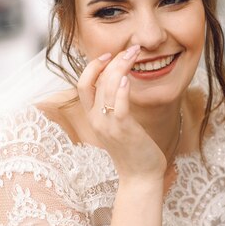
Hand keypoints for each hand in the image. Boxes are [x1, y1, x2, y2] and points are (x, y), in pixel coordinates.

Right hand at [78, 45, 166, 181]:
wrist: (140, 176)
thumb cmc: (134, 150)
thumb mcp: (119, 126)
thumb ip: (115, 107)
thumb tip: (120, 85)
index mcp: (93, 118)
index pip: (83, 84)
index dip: (93, 66)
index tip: (109, 55)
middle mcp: (96, 120)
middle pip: (94, 81)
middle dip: (111, 60)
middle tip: (130, 49)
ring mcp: (108, 126)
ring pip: (106, 88)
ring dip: (120, 67)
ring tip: (134, 54)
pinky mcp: (123, 130)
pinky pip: (118, 105)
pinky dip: (121, 89)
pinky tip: (128, 78)